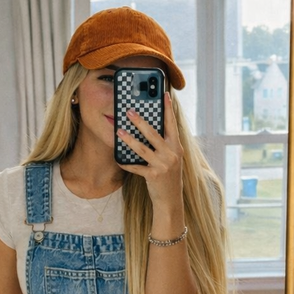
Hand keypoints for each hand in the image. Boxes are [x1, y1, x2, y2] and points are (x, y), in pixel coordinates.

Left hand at [116, 93, 184, 211]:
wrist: (170, 199)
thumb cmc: (167, 175)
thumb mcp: (170, 158)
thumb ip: (164, 144)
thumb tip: (148, 129)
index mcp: (176, 146)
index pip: (172, 124)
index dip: (168, 109)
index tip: (164, 95)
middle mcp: (172, 153)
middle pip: (154, 133)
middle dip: (140, 122)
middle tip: (129, 112)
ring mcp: (163, 164)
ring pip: (142, 149)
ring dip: (129, 140)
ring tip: (119, 131)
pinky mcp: (153, 175)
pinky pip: (135, 167)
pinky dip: (125, 163)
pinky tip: (117, 158)